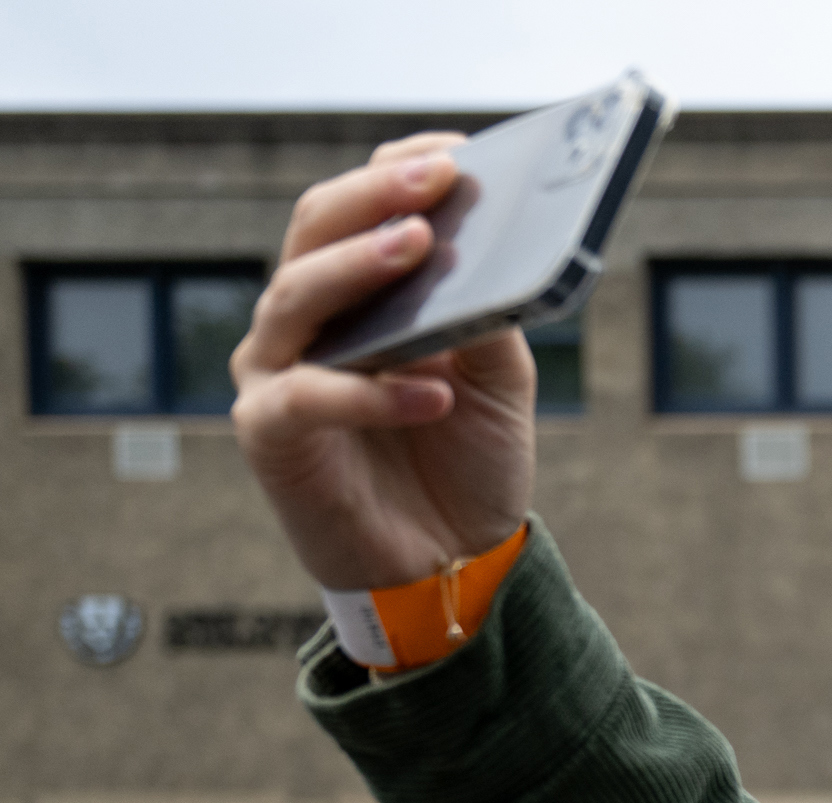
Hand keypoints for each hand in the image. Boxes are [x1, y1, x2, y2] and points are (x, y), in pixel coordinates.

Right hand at [230, 134, 535, 590]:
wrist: (454, 560)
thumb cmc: (465, 461)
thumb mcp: (498, 383)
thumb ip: (488, 319)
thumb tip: (492, 256)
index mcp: (355, 293)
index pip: (359, 207)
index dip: (398, 170)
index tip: (455, 151)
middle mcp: (305, 319)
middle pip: (314, 231)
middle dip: (375, 197)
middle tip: (434, 179)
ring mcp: (278, 371)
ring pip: (296, 295)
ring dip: (358, 267)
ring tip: (418, 245)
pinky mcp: (270, 433)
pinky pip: (309, 396)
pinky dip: (372, 391)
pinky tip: (431, 393)